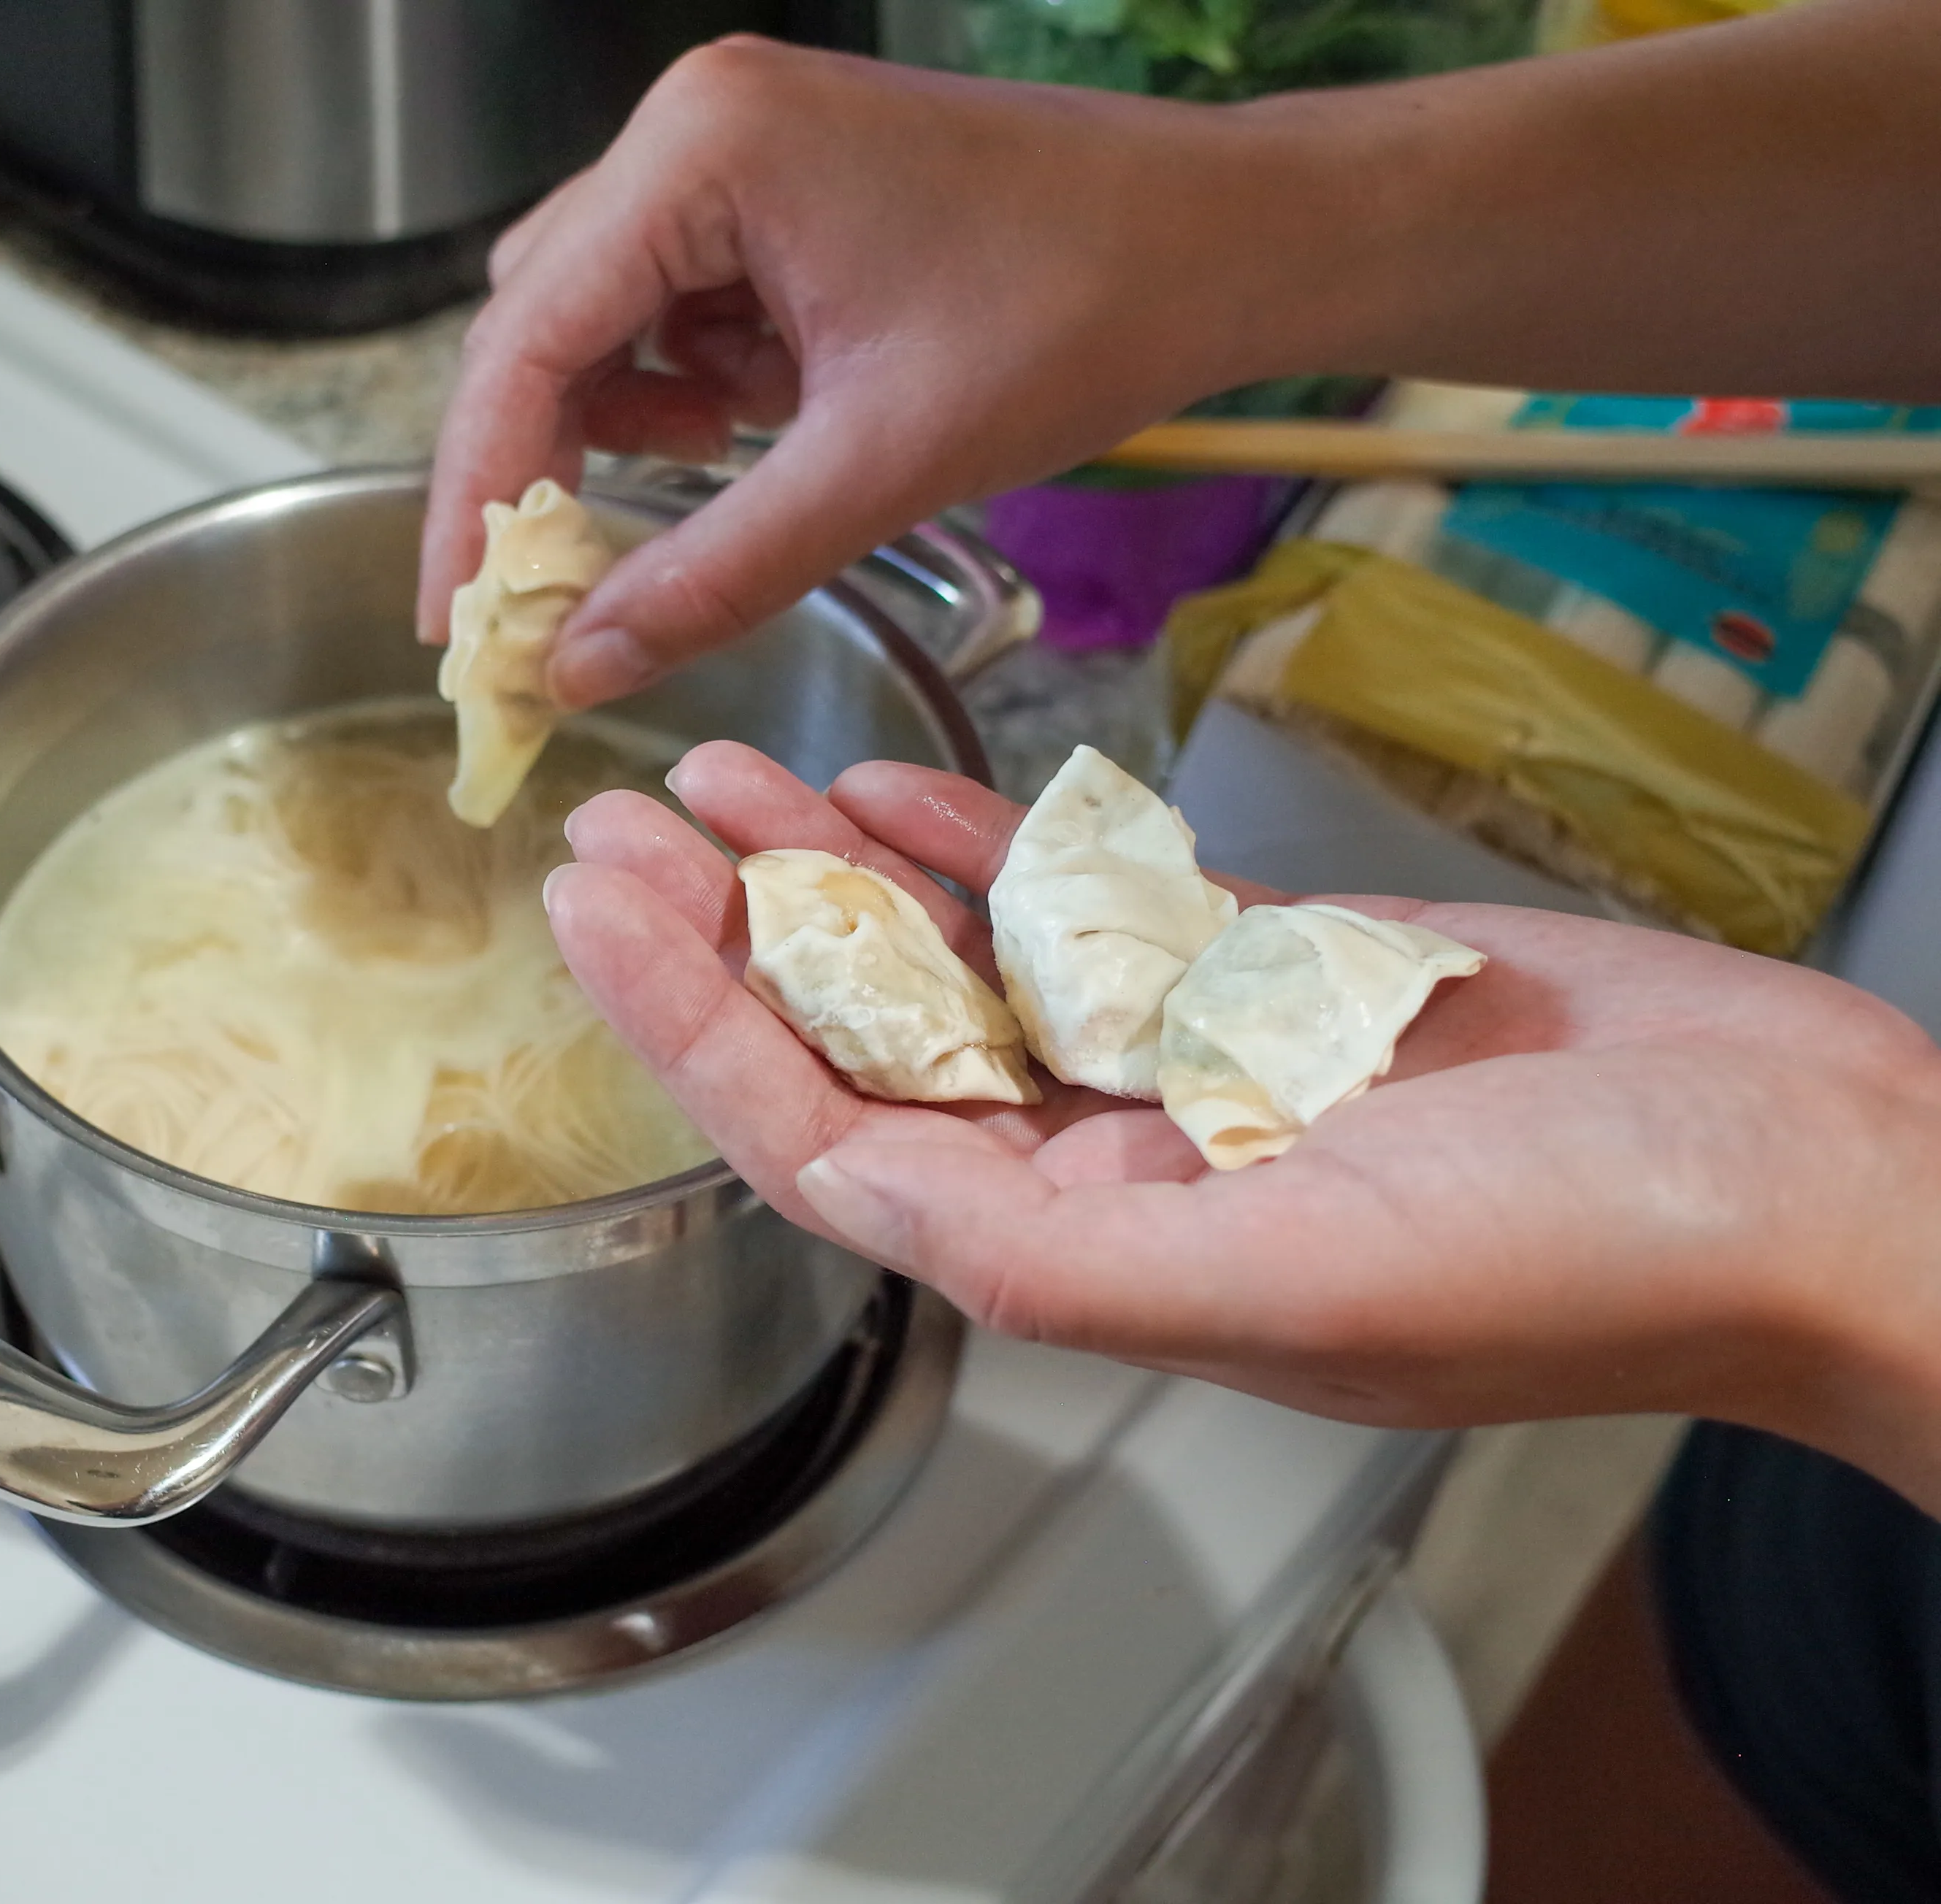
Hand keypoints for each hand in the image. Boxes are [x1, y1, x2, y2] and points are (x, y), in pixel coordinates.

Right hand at [419, 39, 1293, 705]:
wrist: (1222, 238)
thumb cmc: (1081, 312)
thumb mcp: (878, 467)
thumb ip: (712, 573)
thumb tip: (577, 667)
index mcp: (705, 148)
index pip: (525, 337)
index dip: (476, 493)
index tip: (455, 621)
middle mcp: (694, 123)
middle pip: (541, 322)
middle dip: (545, 465)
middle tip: (552, 598)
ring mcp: (732, 147)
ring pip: (600, 320)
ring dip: (624, 427)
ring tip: (721, 478)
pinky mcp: (773, 187)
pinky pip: (672, 307)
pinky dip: (688, 392)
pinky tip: (760, 428)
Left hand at [545, 742, 1940, 1515]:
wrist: (1811, 1175)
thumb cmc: (1594, 1260)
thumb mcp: (1300, 1288)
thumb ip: (1055, 1257)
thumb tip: (864, 1206)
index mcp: (1097, 1255)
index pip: (833, 1141)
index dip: (697, 1031)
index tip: (599, 917)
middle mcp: (1118, 1167)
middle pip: (866, 1043)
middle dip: (728, 937)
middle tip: (613, 830)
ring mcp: (1191, 1065)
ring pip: (958, 962)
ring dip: (830, 875)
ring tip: (711, 782)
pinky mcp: (1273, 978)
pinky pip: (1087, 910)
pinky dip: (985, 851)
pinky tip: (889, 792)